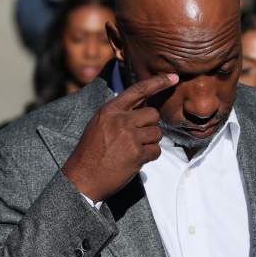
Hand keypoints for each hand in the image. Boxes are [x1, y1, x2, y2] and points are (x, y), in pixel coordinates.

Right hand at [62, 73, 178, 201]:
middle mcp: (120, 120)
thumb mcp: (98, 125)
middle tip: (138, 138)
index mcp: (110, 110)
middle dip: (151, 126)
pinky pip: (156, 150)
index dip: (157, 82)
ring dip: (150, 143)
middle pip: (153, 114)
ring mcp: (129, 137)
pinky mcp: (137, 154)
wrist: (82, 179)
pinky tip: (135, 160)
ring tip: (133, 150)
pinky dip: (149, 156)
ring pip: (157, 133)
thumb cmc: (90, 153)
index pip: (138, 90)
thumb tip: (142, 108)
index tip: (173, 77)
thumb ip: (118, 114)